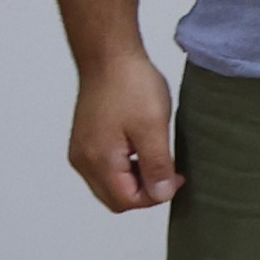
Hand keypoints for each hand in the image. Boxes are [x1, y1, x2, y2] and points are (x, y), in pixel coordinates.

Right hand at [68, 44, 178, 213]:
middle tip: (169, 172)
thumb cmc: (131, 86)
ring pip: (110, 184)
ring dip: (135, 180)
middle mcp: (83, 162)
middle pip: (115, 198)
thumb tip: (161, 195)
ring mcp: (81, 151)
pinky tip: (142, 149)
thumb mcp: (153, 127)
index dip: (155, 196)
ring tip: (158, 157)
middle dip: (144, 192)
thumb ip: (156, 165)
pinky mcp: (84, 140)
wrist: (109, 57)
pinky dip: (125, 168)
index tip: (177, 177)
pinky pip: (104, 168)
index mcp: (99, 162)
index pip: (126, 201)